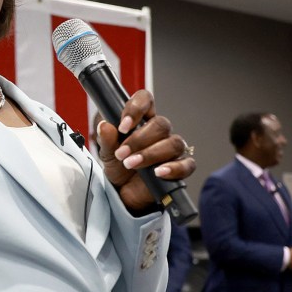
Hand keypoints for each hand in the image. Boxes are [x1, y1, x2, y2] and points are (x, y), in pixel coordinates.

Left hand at [95, 90, 194, 214]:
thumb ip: (106, 139)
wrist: (123, 191)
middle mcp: (159, 132)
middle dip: (139, 140)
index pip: (145, 100)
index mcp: (142, 119)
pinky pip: (187, 164)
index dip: (136, 108)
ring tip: (131, 164)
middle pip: (161, 124)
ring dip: (150, 154)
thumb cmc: (118, 165)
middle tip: (121, 154)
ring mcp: (171, 149)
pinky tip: (158, 172)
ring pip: (173, 143)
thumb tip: (105, 126)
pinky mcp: (179, 168)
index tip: (123, 126)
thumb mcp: (106, 152)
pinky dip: (174, 168)